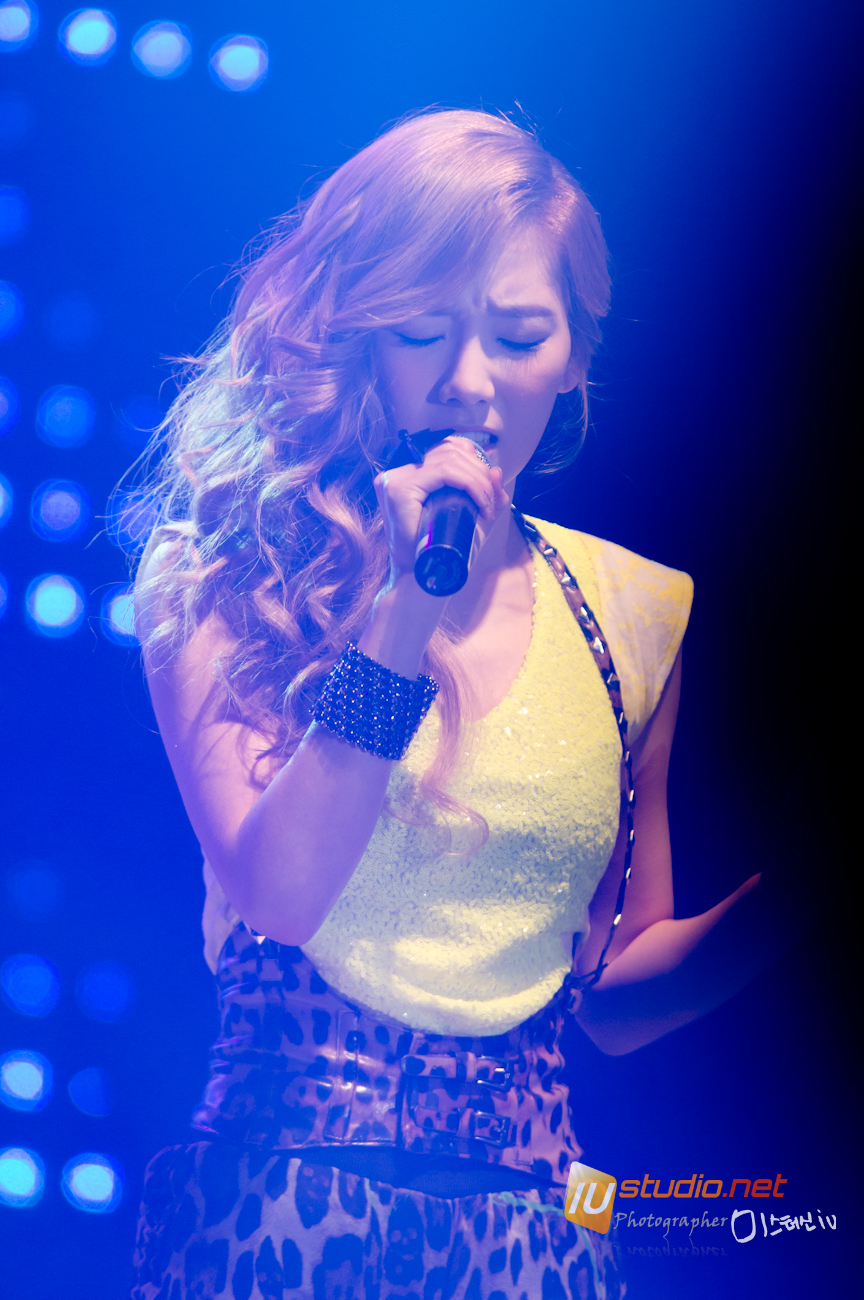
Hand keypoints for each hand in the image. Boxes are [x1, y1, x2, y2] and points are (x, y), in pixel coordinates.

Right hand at [373, 436, 509, 582]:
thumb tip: (497, 470)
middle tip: (492, 500)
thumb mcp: (468, 516)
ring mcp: (395, 479)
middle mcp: (398, 472)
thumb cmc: (441, 550)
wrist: (419, 578)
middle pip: (449, 450)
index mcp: (408, 474)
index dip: (473, 458)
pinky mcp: (400, 490)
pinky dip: (470, 485)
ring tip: (488, 506)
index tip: (489, 484)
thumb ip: (483, 494)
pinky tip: (482, 505)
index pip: (444, 448)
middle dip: (480, 471)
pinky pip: (444, 473)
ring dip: (478, 480)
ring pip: (449, 460)